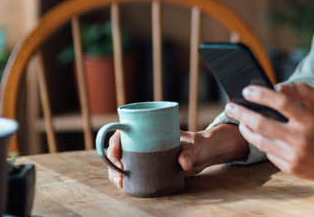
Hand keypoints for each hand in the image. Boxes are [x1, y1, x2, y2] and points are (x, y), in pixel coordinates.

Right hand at [107, 124, 249, 189]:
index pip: (122, 133)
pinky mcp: (145, 164)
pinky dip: (122, 176)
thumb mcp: (192, 147)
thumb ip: (188, 154)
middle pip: (118, 149)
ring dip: (115, 172)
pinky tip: (122, 184)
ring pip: (120, 161)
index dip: (114, 144)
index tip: (117, 156)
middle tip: (120, 175)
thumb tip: (185, 164)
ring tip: (120, 182)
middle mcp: (140, 140)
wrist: (201, 154)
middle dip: (112, 162)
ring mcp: (141, 153)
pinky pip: (129, 169)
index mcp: (146, 129)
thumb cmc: (195, 145)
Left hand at [225, 82, 313, 182]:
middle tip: (230, 107)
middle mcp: (300, 137)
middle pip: (261, 123)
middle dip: (241, 113)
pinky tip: (260, 137)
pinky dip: (263, 144)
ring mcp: (294, 155)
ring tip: (240, 122)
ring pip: (260, 141)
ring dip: (246, 130)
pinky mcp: (291, 168)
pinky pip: (269, 154)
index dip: (260, 95)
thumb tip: (277, 86)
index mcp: (308, 118)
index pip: (280, 102)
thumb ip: (302, 90)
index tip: (246, 91)